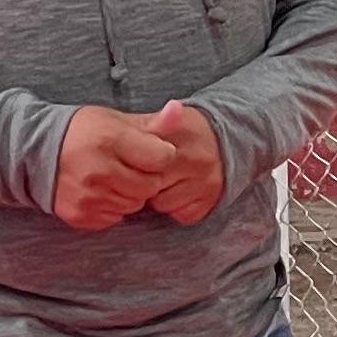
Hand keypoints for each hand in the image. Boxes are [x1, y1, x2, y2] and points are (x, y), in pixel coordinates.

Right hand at [51, 105, 177, 228]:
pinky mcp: (80, 214)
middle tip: (128, 165)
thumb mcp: (117, 120)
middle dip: (146, 176)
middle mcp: (98, 169)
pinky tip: (99, 190)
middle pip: (150, 185)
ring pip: (134, 204)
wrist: (37, 152)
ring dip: (130, 193)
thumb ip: (153, 122)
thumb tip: (179, 110)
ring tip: (112, 176)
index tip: (146, 150)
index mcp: (110, 139)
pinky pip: (115, 217)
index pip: (162, 157)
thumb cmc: (83, 132)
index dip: (159, 154)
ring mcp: (88, 195)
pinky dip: (113, 207)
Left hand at [142, 101, 225, 224]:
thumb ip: (138, 127)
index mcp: (182, 130)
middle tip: (147, 171)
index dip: (134, 162)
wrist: (222, 140)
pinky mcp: (211, 200)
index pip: (146, 158)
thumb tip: (114, 128)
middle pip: (150, 183)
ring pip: (162, 203)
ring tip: (166, 181)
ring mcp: (207, 180)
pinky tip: (179, 191)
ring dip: (158, 197)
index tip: (132, 161)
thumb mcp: (159, 121)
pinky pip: (179, 215)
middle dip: (144, 181)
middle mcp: (198, 156)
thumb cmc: (180, 133)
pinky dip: (175, 207)